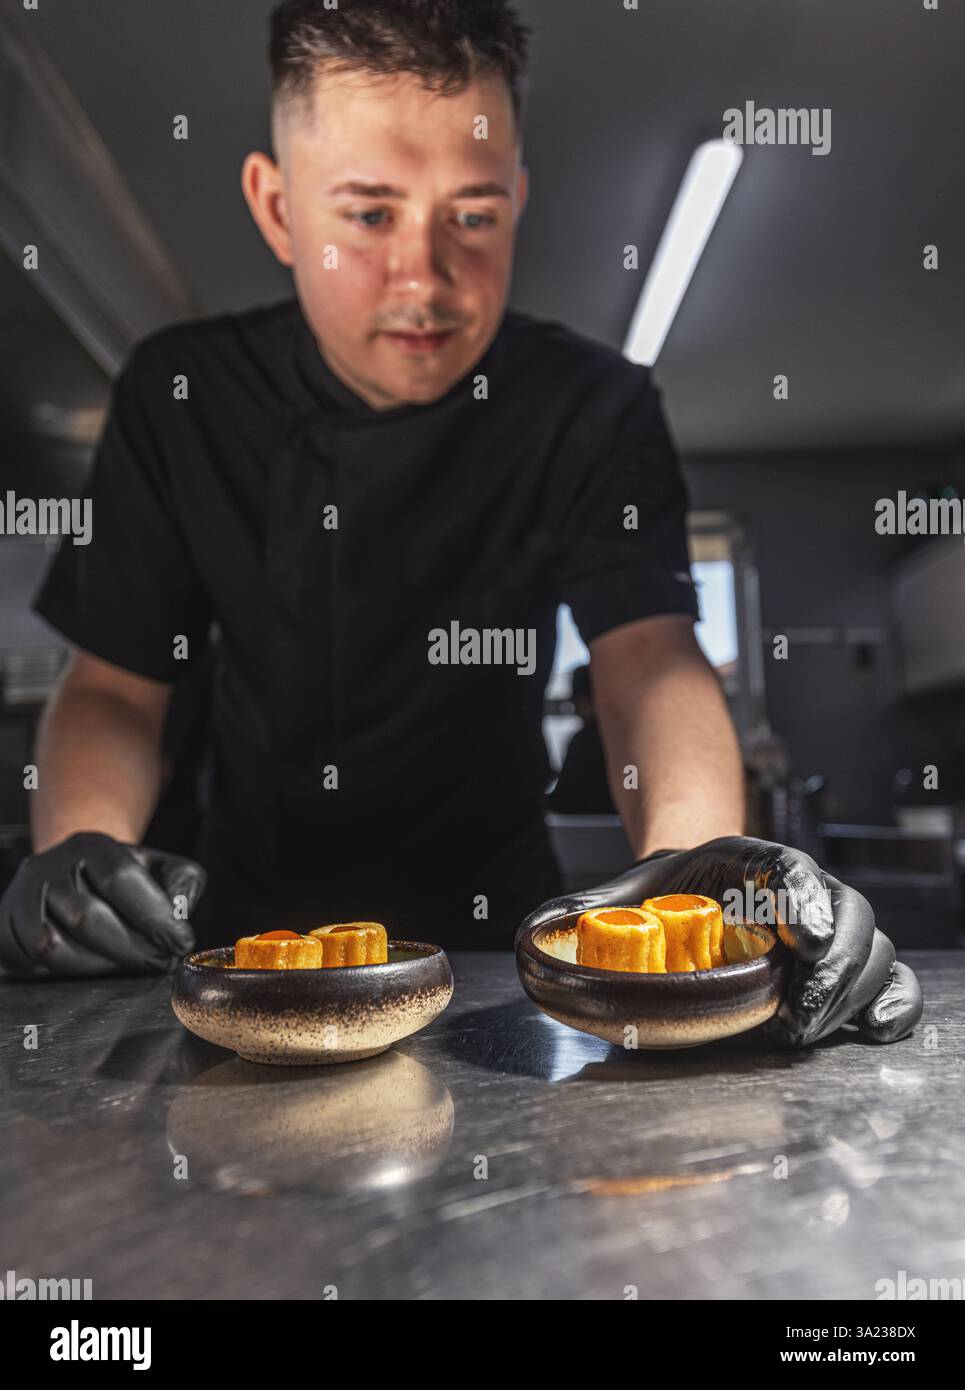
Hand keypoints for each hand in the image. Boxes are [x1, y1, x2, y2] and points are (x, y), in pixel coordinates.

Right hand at [0, 832, 205, 979]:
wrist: (74, 875)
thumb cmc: (123, 878)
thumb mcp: (161, 869)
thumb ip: (182, 884)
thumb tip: (179, 913)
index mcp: (89, 845)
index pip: (119, 879)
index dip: (153, 916)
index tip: (180, 941)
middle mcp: (49, 866)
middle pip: (85, 916)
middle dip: (132, 948)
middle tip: (160, 962)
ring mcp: (21, 897)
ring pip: (53, 945)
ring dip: (100, 964)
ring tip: (130, 965)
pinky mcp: (6, 927)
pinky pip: (31, 962)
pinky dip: (69, 972)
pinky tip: (96, 966)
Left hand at [522, 835, 922, 1046]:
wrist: (696, 901)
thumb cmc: (667, 897)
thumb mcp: (625, 894)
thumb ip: (587, 908)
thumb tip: (533, 930)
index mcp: (749, 864)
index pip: (788, 868)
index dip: (804, 898)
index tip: (800, 934)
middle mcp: (802, 893)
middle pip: (848, 915)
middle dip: (831, 964)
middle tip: (797, 1010)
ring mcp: (831, 932)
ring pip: (874, 950)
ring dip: (852, 992)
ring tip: (806, 1028)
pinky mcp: (846, 971)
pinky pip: (891, 982)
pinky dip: (891, 1004)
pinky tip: (871, 1027)